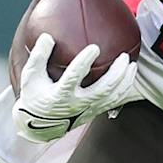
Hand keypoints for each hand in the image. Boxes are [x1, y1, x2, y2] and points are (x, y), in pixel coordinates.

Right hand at [13, 33, 139, 142]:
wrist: (38, 125)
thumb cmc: (35, 96)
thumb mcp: (30, 77)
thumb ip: (38, 57)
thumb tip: (47, 37)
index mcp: (59, 94)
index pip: (74, 78)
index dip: (84, 63)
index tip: (94, 47)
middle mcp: (76, 104)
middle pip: (102, 89)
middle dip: (115, 73)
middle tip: (124, 56)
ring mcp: (87, 110)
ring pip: (111, 97)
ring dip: (124, 81)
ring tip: (132, 64)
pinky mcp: (94, 112)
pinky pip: (114, 102)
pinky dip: (124, 89)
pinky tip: (130, 76)